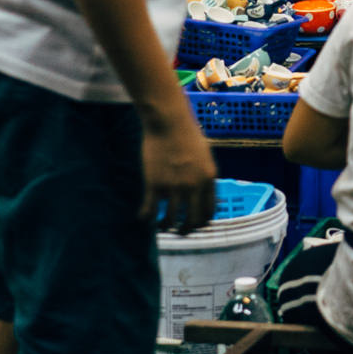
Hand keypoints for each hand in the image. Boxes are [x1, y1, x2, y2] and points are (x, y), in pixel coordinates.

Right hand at [139, 114, 217, 233]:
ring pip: (170, 220)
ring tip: (160, 226)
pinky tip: (143, 217)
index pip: (209, 211)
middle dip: (185, 231)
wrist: (169, 121)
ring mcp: (173, 186)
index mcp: (209, 178)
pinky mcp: (154, 183)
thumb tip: (202, 191)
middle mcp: (193, 186)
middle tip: (179, 232)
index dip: (202, 222)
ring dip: (164, 227)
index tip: (195, 225)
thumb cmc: (187, 134)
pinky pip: (149, 210)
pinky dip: (146, 217)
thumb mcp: (205, 155)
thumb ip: (204, 175)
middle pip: (192, 221)